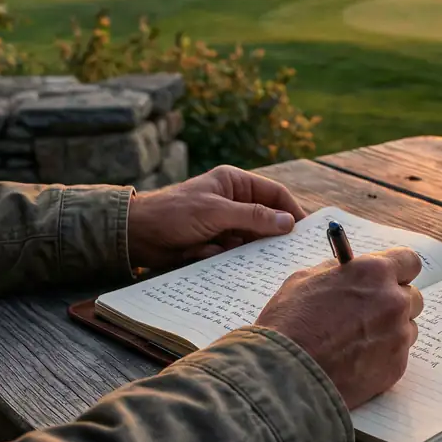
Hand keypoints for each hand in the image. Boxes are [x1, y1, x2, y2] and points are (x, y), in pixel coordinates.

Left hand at [126, 166, 306, 269]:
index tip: (306, 230)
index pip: (274, 194)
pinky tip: (209, 255)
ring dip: (245, 249)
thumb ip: (253, 217)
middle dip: (270, 235)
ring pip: (251, 239)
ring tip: (237, 254)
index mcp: (234, 183)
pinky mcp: (214, 244)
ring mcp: (224, 224)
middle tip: (286, 253)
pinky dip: (227, 258)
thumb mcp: (216, 212)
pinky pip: (234, 253)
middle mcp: (232, 201)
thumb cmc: (173, 214)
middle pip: (266, 219)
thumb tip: (288, 223)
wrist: (136, 235)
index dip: (291, 210)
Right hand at [255, 248, 424, 409]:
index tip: (388, 278)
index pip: (409, 262)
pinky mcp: (397, 366)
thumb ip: (338, 271)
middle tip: (370, 313)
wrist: (286, 373)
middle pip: (412, 297)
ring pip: (408, 328)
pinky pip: (398, 355)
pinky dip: (382, 357)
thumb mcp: (306, 279)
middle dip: (394, 303)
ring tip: (357, 341)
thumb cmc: (289, 323)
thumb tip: (350, 269)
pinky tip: (355, 361)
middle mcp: (393, 301)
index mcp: (374, 272)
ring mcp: (398, 335)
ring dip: (391, 331)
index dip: (398, 271)